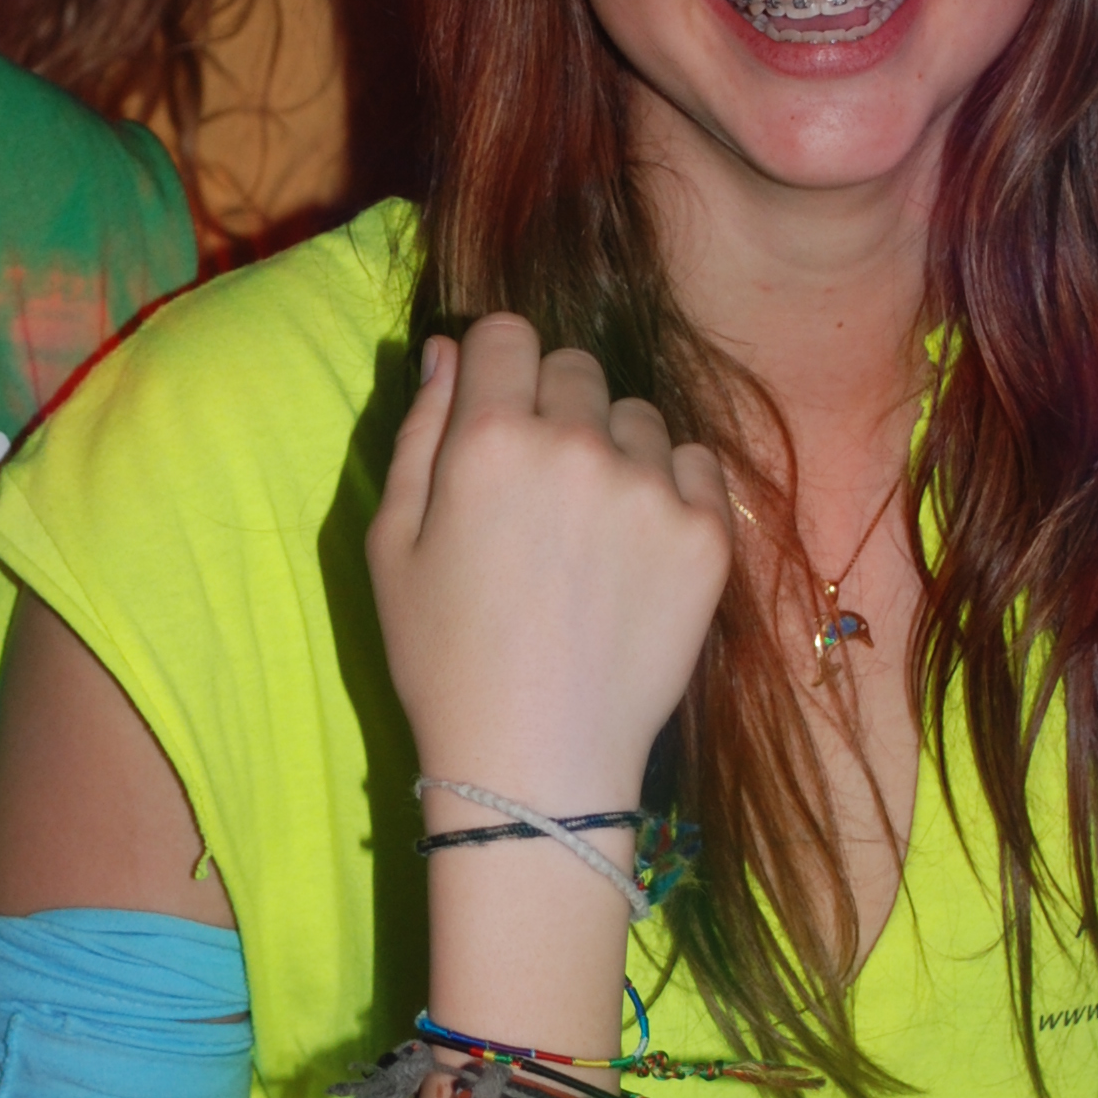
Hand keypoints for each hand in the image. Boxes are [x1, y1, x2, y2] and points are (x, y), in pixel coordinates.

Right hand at [368, 321, 730, 808]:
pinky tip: (634, 549)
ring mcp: (650, 489)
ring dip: (614, 449)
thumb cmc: (444, 659)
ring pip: (637, 417)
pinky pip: (695, 464)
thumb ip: (419, 432)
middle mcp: (575, 446)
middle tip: (540, 487)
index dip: (496, 366)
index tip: (496, 411)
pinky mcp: (706, 536)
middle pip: (575, 367)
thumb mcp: (391, 545)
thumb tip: (451, 348)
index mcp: (489, 440)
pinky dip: (668, 490)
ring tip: (590, 529)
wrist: (537, 763)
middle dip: (553, 406)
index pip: (507, 334)